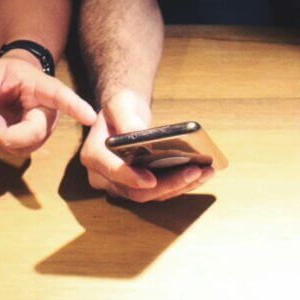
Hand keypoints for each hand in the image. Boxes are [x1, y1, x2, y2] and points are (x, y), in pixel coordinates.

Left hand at [0, 52, 96, 156]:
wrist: (12, 80)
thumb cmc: (4, 74)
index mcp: (44, 88)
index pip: (61, 97)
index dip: (76, 107)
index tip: (91, 117)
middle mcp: (49, 112)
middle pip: (35, 132)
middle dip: (8, 136)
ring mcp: (43, 129)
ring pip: (24, 147)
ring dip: (0, 138)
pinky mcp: (33, 141)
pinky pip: (16, 151)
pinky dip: (0, 143)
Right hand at [80, 89, 215, 201]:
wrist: (125, 115)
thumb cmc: (120, 107)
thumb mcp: (120, 104)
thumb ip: (127, 119)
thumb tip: (140, 134)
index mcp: (94, 155)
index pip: (111, 170)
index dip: (130, 177)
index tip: (151, 179)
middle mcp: (104, 177)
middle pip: (135, 191)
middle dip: (167, 184)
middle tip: (193, 171)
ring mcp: (122, 185)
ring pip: (151, 196)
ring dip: (180, 186)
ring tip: (204, 172)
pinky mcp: (139, 188)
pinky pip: (160, 192)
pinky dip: (181, 185)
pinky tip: (201, 174)